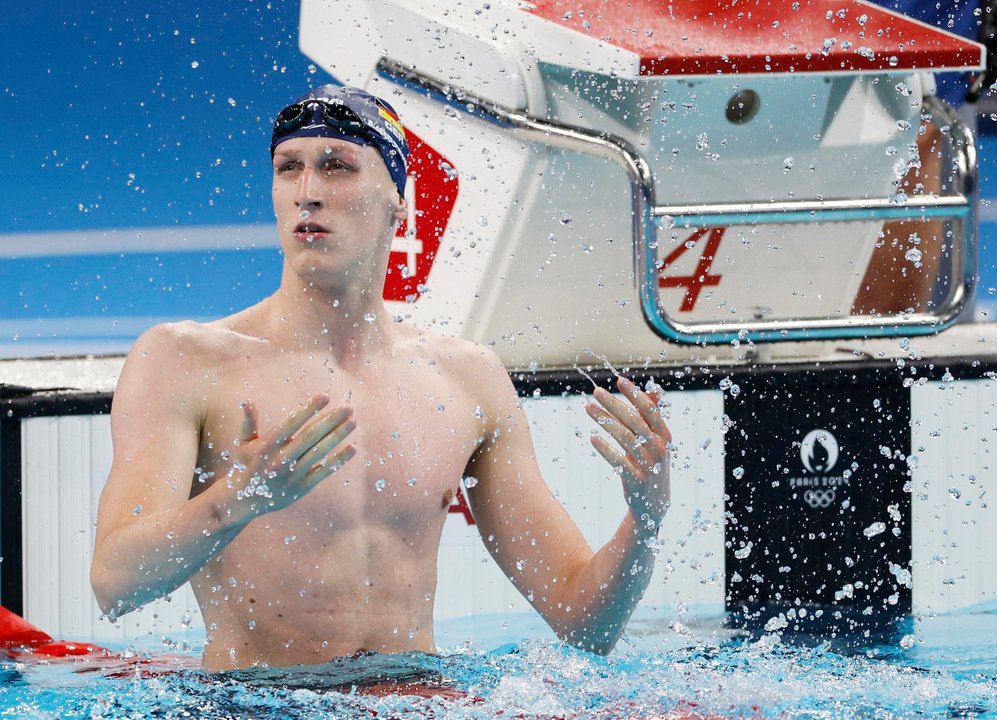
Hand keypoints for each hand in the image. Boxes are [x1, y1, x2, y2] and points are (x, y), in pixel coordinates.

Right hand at [227, 394, 355, 518]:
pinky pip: (323, 472)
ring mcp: (292, 475)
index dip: (309, 409)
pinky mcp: (301, 488)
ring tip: (353, 422)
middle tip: (348, 407)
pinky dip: (338, 460)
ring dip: (338, 436)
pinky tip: (352, 448)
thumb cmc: (245, 466)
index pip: (291, 423)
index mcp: (267, 445)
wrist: (242, 502)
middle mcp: (280, 459)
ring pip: (319, 452)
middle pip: (310, 436)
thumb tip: (248, 401)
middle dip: (330, 420)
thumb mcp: (243, 444)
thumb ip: (249, 422)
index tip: (325, 396)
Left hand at [586, 376, 670, 533]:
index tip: (618, 380)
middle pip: (634, 420)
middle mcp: (659, 448)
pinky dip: (604, 448)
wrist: (653, 503)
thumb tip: (652, 391)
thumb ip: (652, 418)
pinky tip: (592, 437)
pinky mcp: (636, 480)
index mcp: (664, 435)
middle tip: (595, 392)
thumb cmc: (651, 464)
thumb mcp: (656, 442)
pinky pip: (618, 461)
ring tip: (588, 409)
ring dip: (604, 420)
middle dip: (613, 403)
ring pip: (624, 437)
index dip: (634, 394)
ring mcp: (649, 465)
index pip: (649, 409)